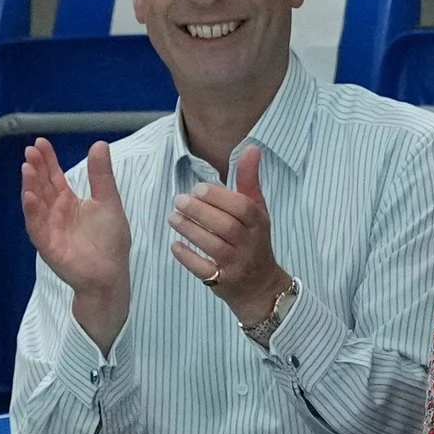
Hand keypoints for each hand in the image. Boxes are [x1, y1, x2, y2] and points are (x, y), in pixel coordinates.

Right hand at [21, 139, 130, 347]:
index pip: (54, 177)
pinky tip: (30, 196)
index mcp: (69, 202)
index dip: (47, 161)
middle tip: (30, 150)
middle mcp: (55, 213)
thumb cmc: (110, 240)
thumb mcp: (108, 202)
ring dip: (30, 186)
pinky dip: (32, 211)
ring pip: (36, 204)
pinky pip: (36, 226)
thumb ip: (101, 176)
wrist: (110, 273)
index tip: (40, 142)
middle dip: (35, 169)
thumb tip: (99, 144)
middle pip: (42, 186)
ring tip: (27, 168)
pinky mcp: (48, 244)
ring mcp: (49, 228)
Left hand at [168, 145, 290, 325]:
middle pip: (226, 226)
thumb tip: (251, 148)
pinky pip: (205, 270)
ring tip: (172, 217)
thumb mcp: (258, 210)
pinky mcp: (224, 282)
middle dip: (200, 212)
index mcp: (258, 223)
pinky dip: (188, 257)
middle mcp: (250, 243)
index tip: (198, 189)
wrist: (261, 285)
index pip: (242, 208)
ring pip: (214, 246)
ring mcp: (237, 264)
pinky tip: (175, 245)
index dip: (219, 197)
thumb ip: (249, 180)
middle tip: (179, 200)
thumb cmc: (254, 240)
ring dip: (191, 230)